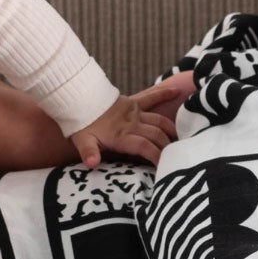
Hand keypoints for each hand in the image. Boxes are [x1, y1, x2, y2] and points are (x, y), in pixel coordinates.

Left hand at [69, 73, 195, 169]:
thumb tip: (92, 164)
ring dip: (170, 130)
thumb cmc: (82, 124)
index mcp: (121, 135)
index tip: (164, 167)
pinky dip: (164, 93)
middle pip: (156, 135)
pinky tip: (177, 91)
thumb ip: (89, 153)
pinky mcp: (134, 102)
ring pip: (159, 120)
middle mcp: (132, 123)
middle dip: (167, 147)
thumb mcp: (82, 142)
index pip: (144, 147)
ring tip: (179, 140)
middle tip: (175, 156)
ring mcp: (135, 112)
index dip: (156, 157)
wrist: (79, 100)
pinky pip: (152, 97)